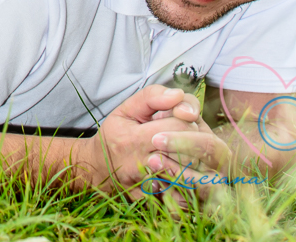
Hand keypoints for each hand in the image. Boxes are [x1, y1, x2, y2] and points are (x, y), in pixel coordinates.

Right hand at [71, 85, 216, 203]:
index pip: (177, 127)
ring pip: (189, 177)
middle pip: (186, 151)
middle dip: (195, 139)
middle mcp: (142, 165)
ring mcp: (149, 187)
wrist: (99, 168)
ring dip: (196, 162)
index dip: (187, 118)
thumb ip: (151, 97)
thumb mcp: (126, 109)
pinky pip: (184, 196)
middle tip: (190, 134)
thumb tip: (177, 94)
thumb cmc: (116, 135)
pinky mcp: (156, 201)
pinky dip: (190, 184)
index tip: (185, 116)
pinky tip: (188, 173)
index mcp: (134, 139)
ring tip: (191, 152)